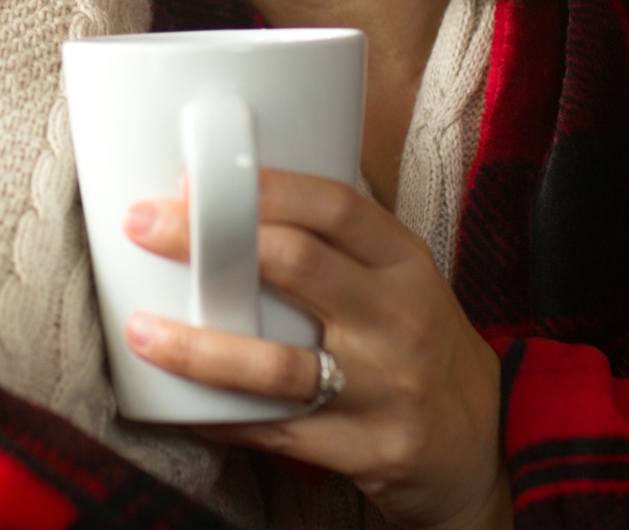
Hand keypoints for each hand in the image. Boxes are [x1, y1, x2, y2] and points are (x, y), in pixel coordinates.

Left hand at [123, 170, 511, 529]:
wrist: (488, 443)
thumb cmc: (423, 347)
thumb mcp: (403, 282)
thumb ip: (338, 245)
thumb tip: (239, 192)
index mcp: (405, 262)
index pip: (335, 205)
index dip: (261, 186)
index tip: (192, 179)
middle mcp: (398, 318)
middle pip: (298, 264)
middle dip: (210, 240)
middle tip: (145, 225)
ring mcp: (383, 387)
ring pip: (278, 363)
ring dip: (199, 348)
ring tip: (141, 329)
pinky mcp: (367, 450)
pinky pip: (276, 434)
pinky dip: (219, 418)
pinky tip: (174, 407)